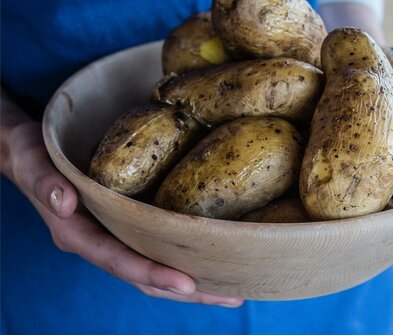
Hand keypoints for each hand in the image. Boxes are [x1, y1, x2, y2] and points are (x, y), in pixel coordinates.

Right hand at [1, 102, 242, 306]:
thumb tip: (65, 202)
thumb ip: (45, 184)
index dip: (153, 274)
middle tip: (230, 298)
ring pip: (155, 268)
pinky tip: (212, 259)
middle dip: (187, 292)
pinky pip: (157, 248)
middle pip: (146, 278)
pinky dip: (183, 258)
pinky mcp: (127, 226)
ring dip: (192, 284)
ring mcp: (115, 238)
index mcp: (79, 236)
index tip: (188, 284)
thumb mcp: (33, 163)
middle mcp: (101, 244)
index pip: (119, 262)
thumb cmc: (33, 156)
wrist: (32, 154)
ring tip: (232, 291)